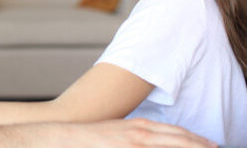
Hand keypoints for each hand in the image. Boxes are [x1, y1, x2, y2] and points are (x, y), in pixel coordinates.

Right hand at [59, 118, 215, 147]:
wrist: (65, 137)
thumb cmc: (90, 137)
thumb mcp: (117, 132)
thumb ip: (134, 136)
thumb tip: (149, 140)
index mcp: (139, 126)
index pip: (174, 132)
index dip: (193, 138)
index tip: (208, 144)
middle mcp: (140, 132)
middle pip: (178, 138)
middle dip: (198, 144)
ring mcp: (134, 142)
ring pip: (171, 143)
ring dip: (189, 147)